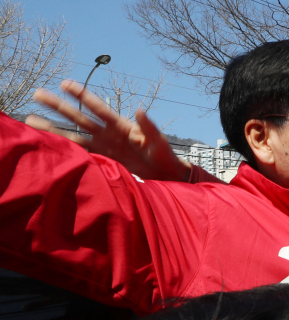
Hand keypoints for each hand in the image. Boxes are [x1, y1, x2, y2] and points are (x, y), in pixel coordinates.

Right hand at [28, 80, 191, 181]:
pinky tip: (49, 146)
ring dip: (53, 129)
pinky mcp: (103, 160)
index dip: (82, 96)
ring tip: (31, 120)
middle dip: (58, 107)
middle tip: (37, 94)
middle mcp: (108, 134)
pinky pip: (81, 154)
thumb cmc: (164, 154)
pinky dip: (66, 150)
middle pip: (79, 118)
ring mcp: (104, 146)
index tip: (65, 83)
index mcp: (121, 126)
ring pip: (74, 136)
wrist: (165, 173)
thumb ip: (148, 126)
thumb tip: (139, 109)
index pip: (98, 108)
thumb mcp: (158, 140)